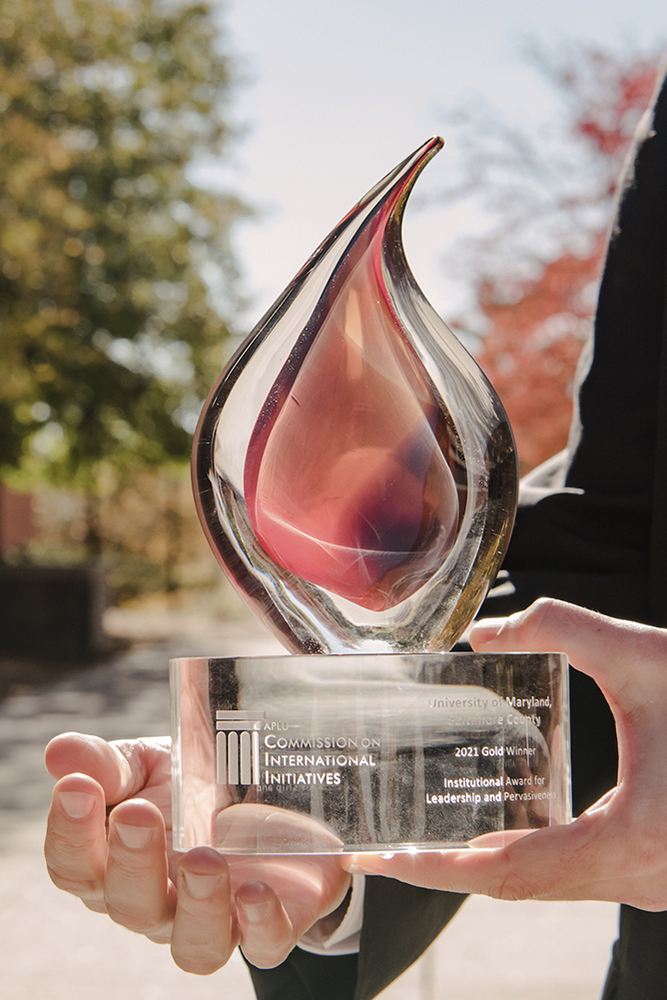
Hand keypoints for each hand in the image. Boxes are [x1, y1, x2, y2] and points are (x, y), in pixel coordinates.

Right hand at [45, 732, 350, 972]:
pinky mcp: (271, 923)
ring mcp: (216, 920)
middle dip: (131, 861)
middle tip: (138, 813)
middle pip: (129, 907)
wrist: (272, 798)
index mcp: (115, 865)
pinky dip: (260, 923)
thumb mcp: (150, 763)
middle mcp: (158, 904)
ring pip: (194, 945)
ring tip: (205, 857)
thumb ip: (108, 763)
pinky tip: (255, 890)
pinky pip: (264, 943)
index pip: (75, 869)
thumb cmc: (193, 787)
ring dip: (198, 905)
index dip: (69, 834)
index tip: (76, 787)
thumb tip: (60, 753)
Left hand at [342, 598, 666, 910]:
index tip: (384, 859)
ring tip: (422, 842)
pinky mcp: (653, 868)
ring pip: (549, 887)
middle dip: (446, 871)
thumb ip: (568, 630)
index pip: (513, 871)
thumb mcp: (649, 659)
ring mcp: (649, 882)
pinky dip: (527, 859)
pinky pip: (575, 875)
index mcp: (634, 841)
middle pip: (521, 887)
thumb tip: (488, 629)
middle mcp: (640, 879)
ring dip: (484, 867)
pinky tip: (495, 830)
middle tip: (381, 851)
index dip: (441, 867)